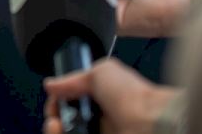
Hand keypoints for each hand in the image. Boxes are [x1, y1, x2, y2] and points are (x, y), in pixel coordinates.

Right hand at [43, 58, 179, 133]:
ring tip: (56, 126)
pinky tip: (62, 131)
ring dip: (54, 130)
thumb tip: (52, 84)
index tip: (54, 101)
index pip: (70, 104)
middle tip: (54, 117)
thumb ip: (74, 78)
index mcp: (101, 101)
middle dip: (53, 118)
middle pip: (66, 122)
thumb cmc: (132, 96)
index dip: (57, 103)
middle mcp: (99, 121)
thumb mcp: (101, 72)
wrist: (149, 122)